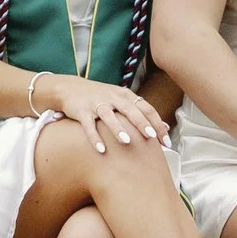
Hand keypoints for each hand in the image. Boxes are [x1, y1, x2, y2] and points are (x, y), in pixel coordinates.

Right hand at [43, 75, 166, 151]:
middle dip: (141, 123)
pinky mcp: (82, 111)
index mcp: (125, 95)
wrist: (70, 88)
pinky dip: (94, 137)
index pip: (146, 108)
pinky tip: (101, 149)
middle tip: (151, 137)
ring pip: (109, 116)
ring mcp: (97, 104)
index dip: (157, 123)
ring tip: (127, 142)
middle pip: (130, 110)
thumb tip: (166, 128)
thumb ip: (143, 113)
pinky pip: (88, 125)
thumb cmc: (101, 98)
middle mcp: (113, 97)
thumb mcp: (122, 101)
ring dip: (118, 129)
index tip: (166, 141)